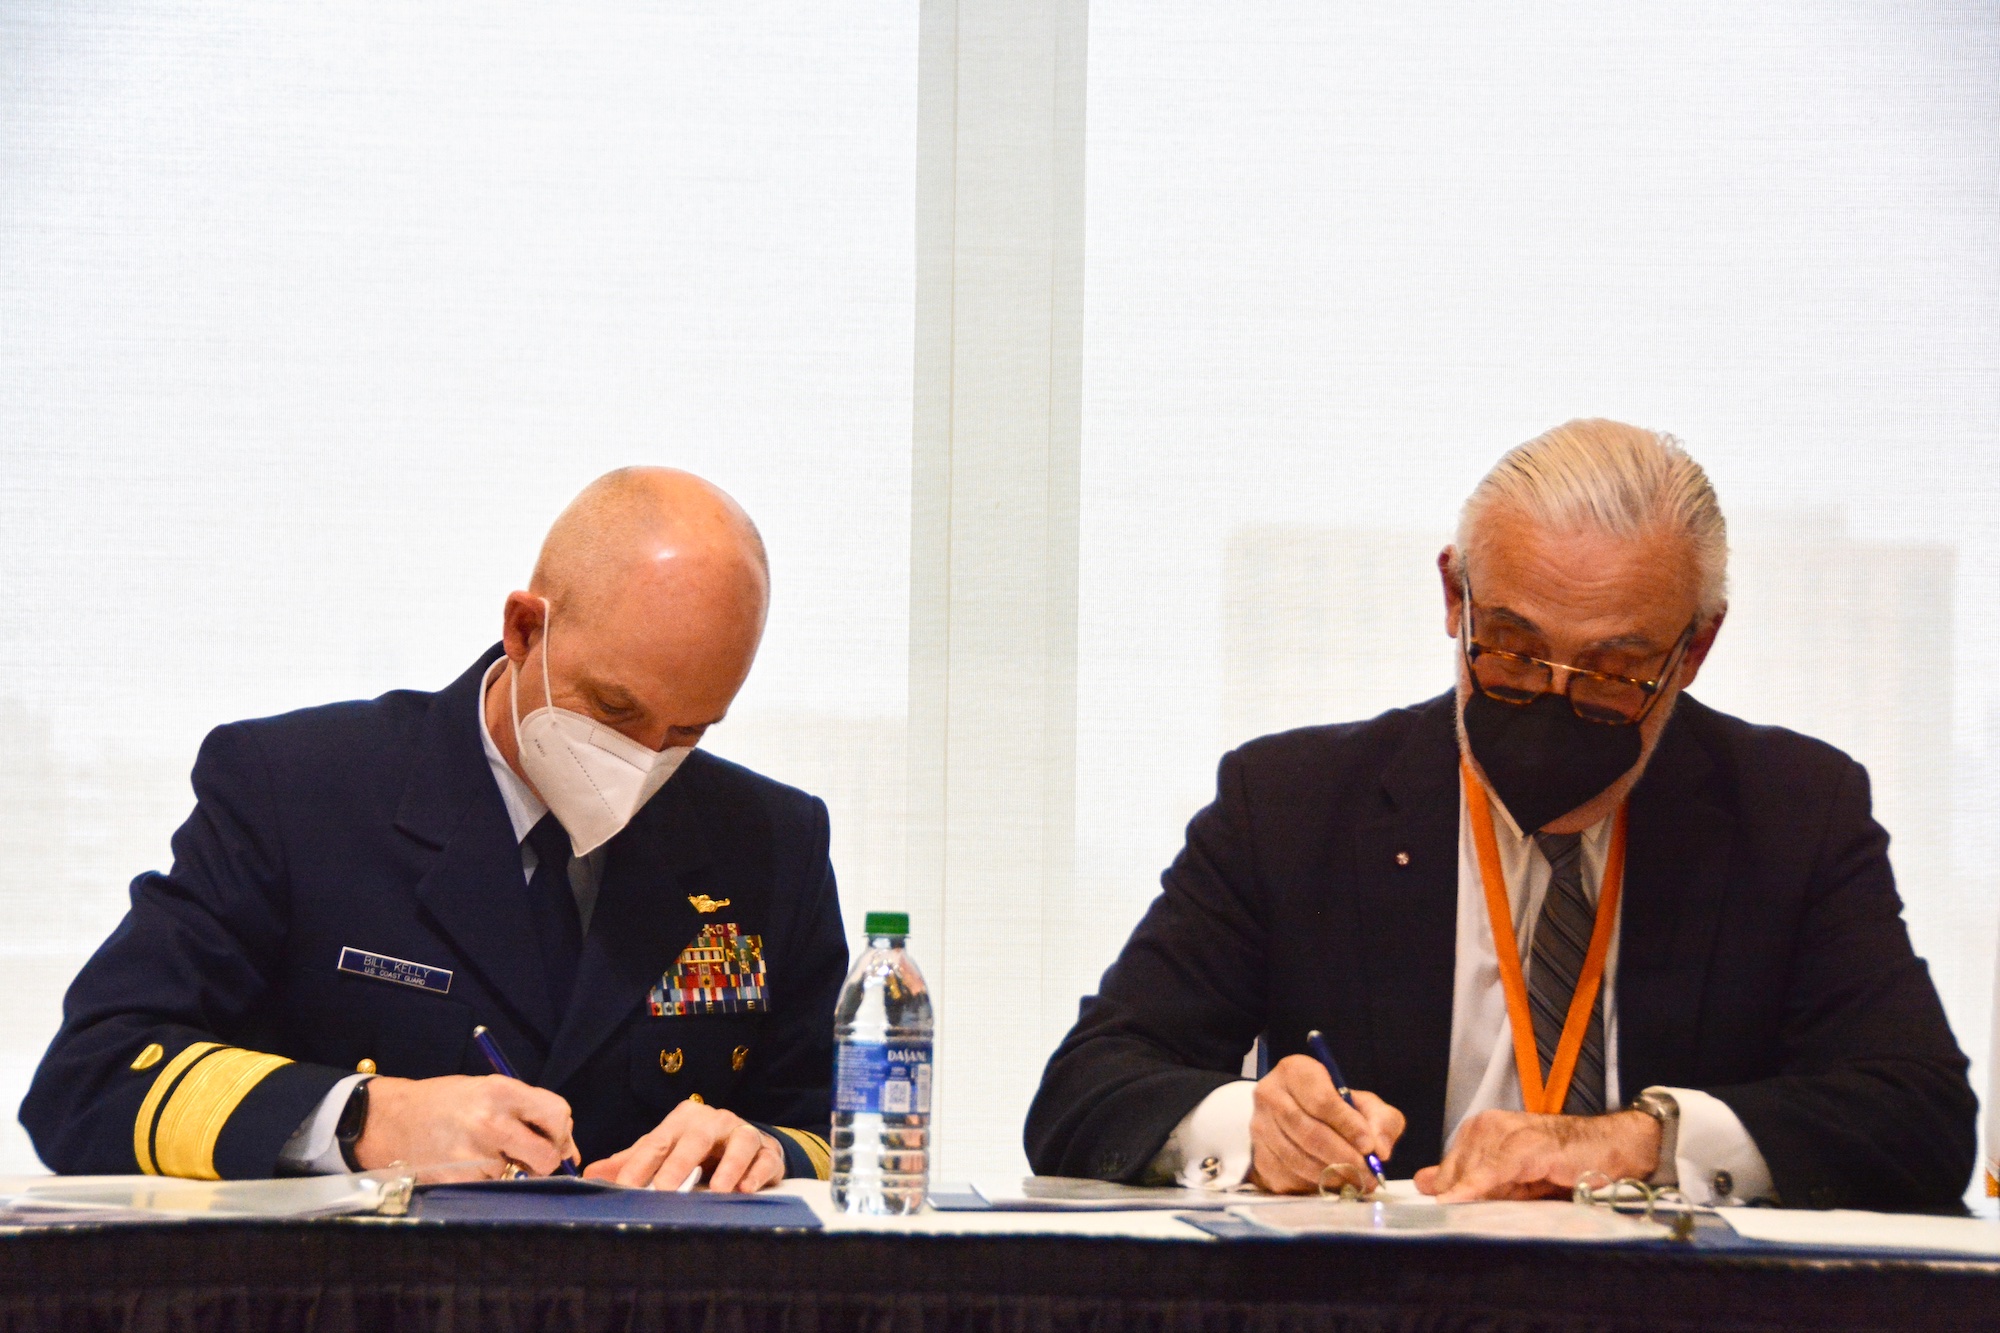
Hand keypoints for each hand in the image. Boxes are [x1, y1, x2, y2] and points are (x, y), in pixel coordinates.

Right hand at [354, 1075, 578, 1178]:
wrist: (392, 1120)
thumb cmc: (448, 1104)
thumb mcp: (489, 1092)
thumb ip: (530, 1114)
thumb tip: (571, 1152)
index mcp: (502, 1090)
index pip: (558, 1113)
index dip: (560, 1131)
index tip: (551, 1138)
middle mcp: (492, 1121)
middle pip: (548, 1154)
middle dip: (545, 1160)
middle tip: (527, 1157)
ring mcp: (475, 1153)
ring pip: (519, 1175)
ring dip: (509, 1171)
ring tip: (481, 1153)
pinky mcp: (460, 1179)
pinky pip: (494, 1188)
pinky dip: (487, 1182)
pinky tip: (466, 1165)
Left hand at [582, 1099, 784, 1191]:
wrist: (746, 1145)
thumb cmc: (698, 1149)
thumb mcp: (665, 1150)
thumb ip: (632, 1162)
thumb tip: (589, 1174)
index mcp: (683, 1119)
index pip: (657, 1142)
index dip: (640, 1166)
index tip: (624, 1189)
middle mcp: (714, 1121)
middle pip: (696, 1138)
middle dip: (680, 1163)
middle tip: (665, 1189)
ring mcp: (743, 1133)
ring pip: (739, 1143)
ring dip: (729, 1167)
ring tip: (717, 1190)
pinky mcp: (768, 1151)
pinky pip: (764, 1159)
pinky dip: (755, 1173)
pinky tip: (745, 1190)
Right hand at [1247, 1054, 1404, 1193]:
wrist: (1300, 1118)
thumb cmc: (1336, 1109)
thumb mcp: (1364, 1104)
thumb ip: (1381, 1120)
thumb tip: (1379, 1150)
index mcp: (1295, 1071)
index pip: (1321, 1100)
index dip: (1347, 1125)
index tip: (1369, 1146)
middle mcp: (1270, 1095)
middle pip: (1307, 1132)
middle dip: (1342, 1156)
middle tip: (1367, 1173)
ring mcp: (1260, 1127)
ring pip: (1296, 1157)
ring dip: (1331, 1174)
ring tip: (1356, 1181)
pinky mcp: (1258, 1156)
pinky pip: (1287, 1176)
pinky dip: (1314, 1184)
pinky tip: (1333, 1183)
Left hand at [1414, 1109, 1660, 1200]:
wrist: (1611, 1150)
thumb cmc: (1564, 1165)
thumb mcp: (1511, 1177)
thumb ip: (1470, 1180)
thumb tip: (1425, 1184)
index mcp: (1479, 1131)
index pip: (1445, 1171)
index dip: (1447, 1196)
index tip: (1437, 1219)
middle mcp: (1487, 1126)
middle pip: (1454, 1175)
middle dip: (1465, 1198)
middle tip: (1495, 1212)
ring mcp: (1505, 1132)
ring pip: (1470, 1174)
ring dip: (1477, 1198)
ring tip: (1510, 1207)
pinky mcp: (1525, 1145)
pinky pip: (1491, 1171)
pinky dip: (1474, 1188)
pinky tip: (1459, 1202)